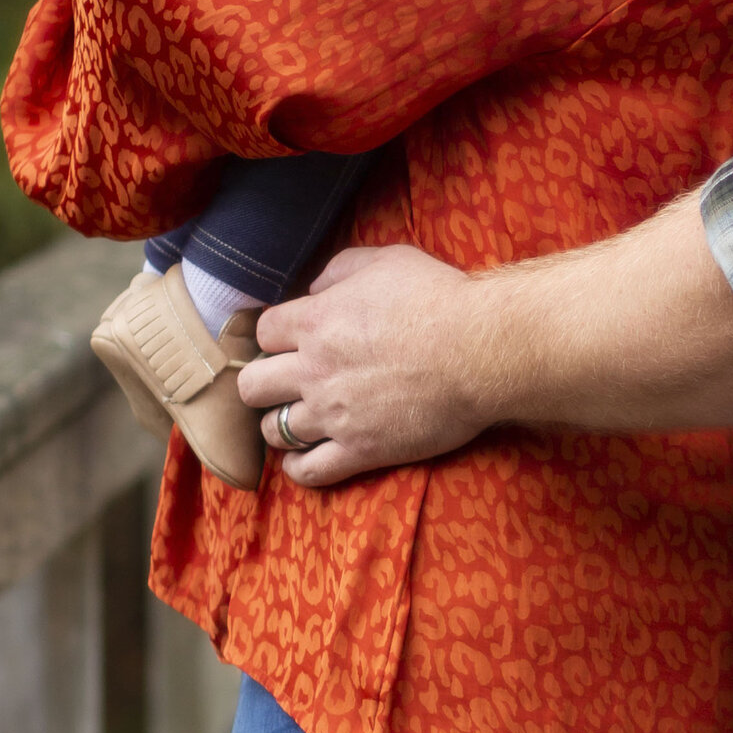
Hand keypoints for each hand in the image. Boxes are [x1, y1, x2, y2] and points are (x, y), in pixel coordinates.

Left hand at [238, 242, 486, 486]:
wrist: (481, 350)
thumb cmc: (439, 299)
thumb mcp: (388, 260)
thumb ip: (340, 270)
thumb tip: (314, 289)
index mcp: (315, 321)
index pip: (262, 333)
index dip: (275, 337)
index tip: (293, 342)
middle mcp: (313, 370)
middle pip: (251, 386)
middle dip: (264, 383)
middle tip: (288, 383)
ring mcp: (333, 414)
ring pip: (273, 431)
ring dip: (282, 425)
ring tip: (302, 420)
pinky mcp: (360, 450)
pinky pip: (308, 471)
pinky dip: (299, 468)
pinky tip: (307, 458)